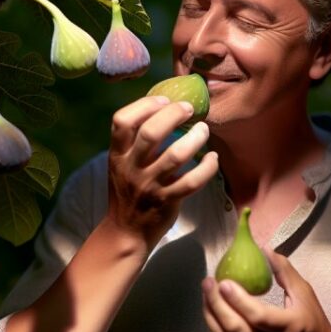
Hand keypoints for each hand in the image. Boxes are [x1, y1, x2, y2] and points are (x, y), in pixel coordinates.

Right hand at [103, 95, 218, 245]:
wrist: (126, 232)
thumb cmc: (128, 191)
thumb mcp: (122, 164)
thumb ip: (135, 142)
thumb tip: (163, 109)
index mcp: (117, 155)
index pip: (121, 121)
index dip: (143, 105)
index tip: (164, 100)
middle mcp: (131, 168)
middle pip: (150, 133)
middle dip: (173, 115)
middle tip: (188, 109)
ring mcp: (149, 186)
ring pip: (176, 155)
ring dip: (195, 138)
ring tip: (204, 131)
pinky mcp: (167, 201)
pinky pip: (192, 182)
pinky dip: (207, 167)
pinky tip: (213, 158)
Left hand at [202, 250, 330, 331]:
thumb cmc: (313, 325)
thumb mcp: (305, 295)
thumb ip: (285, 272)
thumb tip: (264, 249)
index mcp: (288, 328)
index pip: (258, 316)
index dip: (238, 300)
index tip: (224, 281)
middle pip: (235, 328)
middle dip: (216, 304)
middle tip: (208, 282)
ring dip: (211, 315)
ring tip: (206, 294)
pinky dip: (216, 328)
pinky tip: (213, 312)